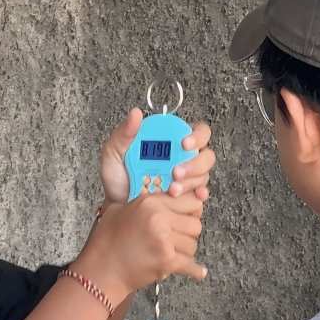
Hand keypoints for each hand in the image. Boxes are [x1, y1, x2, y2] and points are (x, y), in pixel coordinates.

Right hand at [74, 192, 206, 302]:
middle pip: (195, 222)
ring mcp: (164, 241)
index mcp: (149, 203)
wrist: (101, 270)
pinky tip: (199, 272)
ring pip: (193, 243)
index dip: (189, 210)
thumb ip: (141, 202)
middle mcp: (160, 219)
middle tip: (179, 237)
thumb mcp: (118, 210)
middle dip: (189, 231)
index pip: (187, 200)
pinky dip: (195, 270)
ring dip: (186, 249)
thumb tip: (158, 199)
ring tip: (175, 252)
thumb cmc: (106, 241)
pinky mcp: (167, 262)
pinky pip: (191, 265)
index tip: (186, 217)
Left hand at [99, 109, 215, 204]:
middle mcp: (182, 158)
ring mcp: (187, 178)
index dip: (196, 136)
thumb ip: (124, 134)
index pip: (197, 132)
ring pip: (203, 175)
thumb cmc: (116, 177)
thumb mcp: (114, 152)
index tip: (184, 143)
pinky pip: (201, 194)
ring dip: (191, 181)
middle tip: (175, 172)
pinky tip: (192, 196)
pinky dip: (199, 195)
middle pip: (206, 155)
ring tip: (171, 190)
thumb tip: (135, 113)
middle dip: (195, 163)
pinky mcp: (187, 196)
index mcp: (170, 142)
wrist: (114, 206)